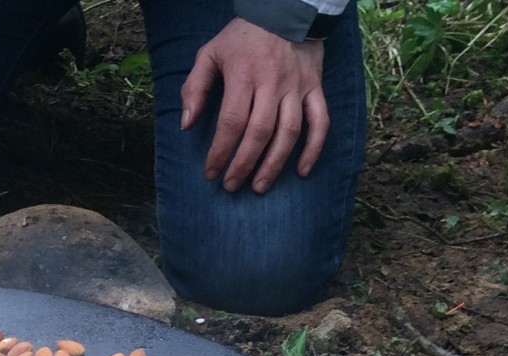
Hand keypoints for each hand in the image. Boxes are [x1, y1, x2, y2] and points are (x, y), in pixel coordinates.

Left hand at [179, 18, 327, 193]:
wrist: (286, 12)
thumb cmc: (242, 37)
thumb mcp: (209, 53)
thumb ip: (194, 88)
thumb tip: (186, 124)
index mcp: (244, 76)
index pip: (231, 122)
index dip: (220, 152)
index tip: (210, 172)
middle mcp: (273, 84)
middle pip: (259, 133)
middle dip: (243, 164)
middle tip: (231, 186)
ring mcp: (297, 88)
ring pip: (289, 133)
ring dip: (274, 164)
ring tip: (259, 186)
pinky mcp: (315, 89)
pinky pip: (320, 122)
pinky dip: (314, 149)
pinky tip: (302, 171)